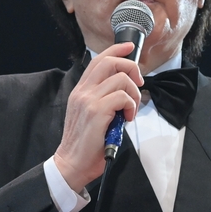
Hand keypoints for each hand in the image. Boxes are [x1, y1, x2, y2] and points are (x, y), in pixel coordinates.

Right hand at [54, 42, 143, 191]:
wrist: (72, 163)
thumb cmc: (86, 144)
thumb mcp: (91, 115)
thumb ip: (103, 100)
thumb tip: (125, 89)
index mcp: (81, 91)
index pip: (99, 60)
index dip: (117, 49)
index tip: (130, 48)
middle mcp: (83, 92)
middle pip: (110, 62)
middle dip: (131, 68)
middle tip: (138, 84)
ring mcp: (88, 100)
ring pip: (121, 79)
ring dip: (133, 93)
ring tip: (129, 110)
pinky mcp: (97, 111)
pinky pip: (122, 96)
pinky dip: (130, 106)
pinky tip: (126, 119)